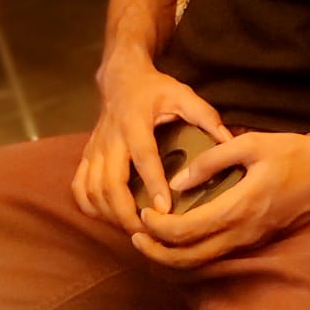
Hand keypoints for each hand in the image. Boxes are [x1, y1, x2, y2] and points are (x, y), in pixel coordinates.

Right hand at [71, 57, 231, 234]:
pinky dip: (90, 206)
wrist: (121, 78)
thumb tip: (229, 141)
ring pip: (92, 189)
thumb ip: (206, 117)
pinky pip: (79, 187)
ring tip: (133, 229)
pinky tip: (108, 216)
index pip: (143, 157)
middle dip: (125, 212)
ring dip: (109, 214)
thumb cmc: (156, 89)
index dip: (153, 184)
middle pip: (110, 182)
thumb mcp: (183, 94)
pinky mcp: (86, 155)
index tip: (165, 209)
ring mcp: (95, 148)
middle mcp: (111, 137)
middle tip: (148, 231)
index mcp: (135, 122)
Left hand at [131, 129, 309, 267]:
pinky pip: (216, 255)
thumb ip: (213, 159)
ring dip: (172, 255)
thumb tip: (179, 179)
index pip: (187, 231)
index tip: (144, 211)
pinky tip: (183, 233)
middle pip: (188, 259)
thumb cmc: (296, 154)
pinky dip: (192, 251)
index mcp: (240, 208)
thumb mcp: (253, 144)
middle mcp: (243, 233)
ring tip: (153, 236)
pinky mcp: (256, 241)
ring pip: (202, 262)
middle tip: (137, 233)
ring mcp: (250, 241)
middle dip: (156, 252)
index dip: (159, 227)